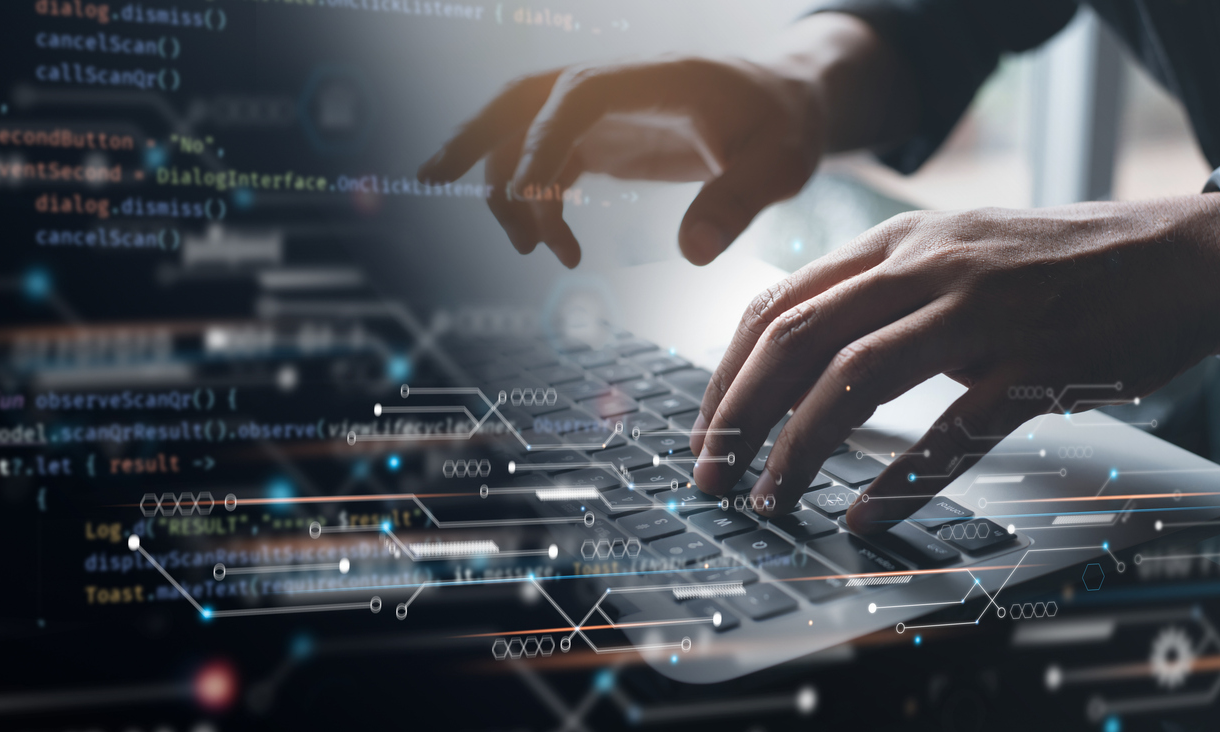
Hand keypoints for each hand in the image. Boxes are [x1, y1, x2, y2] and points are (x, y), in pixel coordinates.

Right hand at [416, 56, 824, 267]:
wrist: (789, 102)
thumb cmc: (787, 125)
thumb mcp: (783, 163)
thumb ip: (741, 201)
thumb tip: (693, 254)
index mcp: (655, 78)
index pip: (578, 96)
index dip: (544, 139)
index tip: (531, 195)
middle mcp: (615, 88)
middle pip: (523, 97)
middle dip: (474, 134)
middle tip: (430, 178)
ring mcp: (602, 112)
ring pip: (523, 132)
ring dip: (505, 184)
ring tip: (531, 250)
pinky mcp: (602, 139)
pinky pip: (546, 163)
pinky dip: (537, 203)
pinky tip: (555, 249)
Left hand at [688, 196, 1219, 532]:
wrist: (1180, 259)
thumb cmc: (1057, 267)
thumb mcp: (952, 252)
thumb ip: (880, 292)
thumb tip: (800, 356)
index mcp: (897, 243)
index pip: (778, 305)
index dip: (726, 375)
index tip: (705, 431)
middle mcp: (928, 267)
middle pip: (798, 340)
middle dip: (738, 416)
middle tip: (712, 475)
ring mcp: (982, 313)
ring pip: (857, 379)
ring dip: (799, 447)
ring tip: (771, 499)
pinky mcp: (1036, 365)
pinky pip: (954, 430)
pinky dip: (900, 480)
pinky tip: (865, 515)